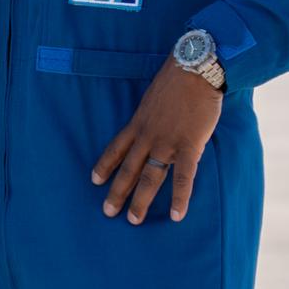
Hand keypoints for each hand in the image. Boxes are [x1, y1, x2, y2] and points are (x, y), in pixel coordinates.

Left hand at [91, 59, 221, 223]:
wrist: (194, 68)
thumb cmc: (177, 77)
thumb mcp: (154, 96)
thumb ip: (152, 113)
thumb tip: (155, 120)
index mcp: (138, 122)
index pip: (115, 148)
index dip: (104, 165)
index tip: (94, 180)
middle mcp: (147, 136)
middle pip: (128, 169)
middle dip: (117, 192)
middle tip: (108, 212)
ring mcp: (167, 143)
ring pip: (150, 178)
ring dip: (141, 200)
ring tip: (133, 220)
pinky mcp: (188, 146)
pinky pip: (183, 178)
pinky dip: (180, 198)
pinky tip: (178, 216)